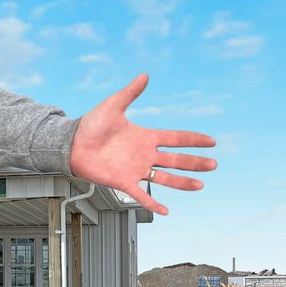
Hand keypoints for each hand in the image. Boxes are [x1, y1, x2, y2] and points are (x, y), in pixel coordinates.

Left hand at [70, 74, 216, 215]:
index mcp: (144, 137)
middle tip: (214, 164)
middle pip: (175, 160)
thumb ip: (130, 93)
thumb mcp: (112, 106)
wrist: (71, 143)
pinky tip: (166, 211)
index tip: (211, 141)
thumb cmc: (90, 125)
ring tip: (200, 185)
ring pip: (164, 178)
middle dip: (195, 163)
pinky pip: (142, 194)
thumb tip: (145, 75)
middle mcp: (144, 154)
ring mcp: (135, 169)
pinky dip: (153, 203)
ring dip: (182, 182)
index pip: (175, 138)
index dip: (193, 140)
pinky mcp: (123, 181)